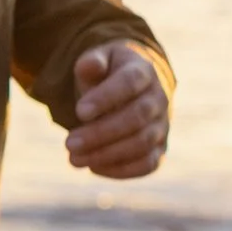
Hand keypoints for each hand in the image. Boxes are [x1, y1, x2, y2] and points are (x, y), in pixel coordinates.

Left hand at [64, 45, 169, 180]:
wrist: (134, 87)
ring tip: (75, 159)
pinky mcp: (159, 148)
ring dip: (107, 154)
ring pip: (142, 143)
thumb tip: (89, 66)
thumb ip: (92, 62)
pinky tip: (93, 167)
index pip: (130, 82)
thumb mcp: (99, 60)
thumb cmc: (109, 74)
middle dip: (101, 133)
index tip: (80, 111)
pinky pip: (147, 164)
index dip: (106, 98)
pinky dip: (121, 170)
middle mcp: (159, 98)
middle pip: (137, 117)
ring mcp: (162, 125)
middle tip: (69, 143)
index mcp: (144, 71)